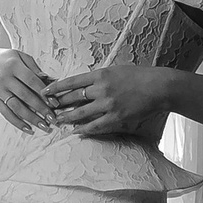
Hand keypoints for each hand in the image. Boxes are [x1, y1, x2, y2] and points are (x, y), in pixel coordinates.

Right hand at [0, 48, 52, 133]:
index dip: (44, 93)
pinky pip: (6, 113)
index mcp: (14, 66)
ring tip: (44, 126)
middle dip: (41, 108)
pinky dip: (17, 123)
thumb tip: (51, 80)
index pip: (32, 81)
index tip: (55, 104)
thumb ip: (35, 68)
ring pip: (16, 107)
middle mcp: (4, 78)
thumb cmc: (9, 59)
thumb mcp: (22, 56)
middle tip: (53, 118)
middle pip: (25, 96)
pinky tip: (28, 129)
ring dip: (31, 118)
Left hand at [44, 63, 174, 138]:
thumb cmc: (138, 76)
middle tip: (47, 108)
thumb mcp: (115, 70)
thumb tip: (83, 84)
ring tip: (57, 121)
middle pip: (73, 97)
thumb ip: (99, 78)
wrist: (158, 86)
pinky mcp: (116, 117)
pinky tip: (76, 132)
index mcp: (100, 74)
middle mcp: (101, 88)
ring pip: (81, 112)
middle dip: (58, 103)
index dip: (56, 87)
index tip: (45, 91)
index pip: (71, 81)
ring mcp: (108, 104)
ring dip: (67, 118)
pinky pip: (96, 125)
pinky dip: (84, 129)